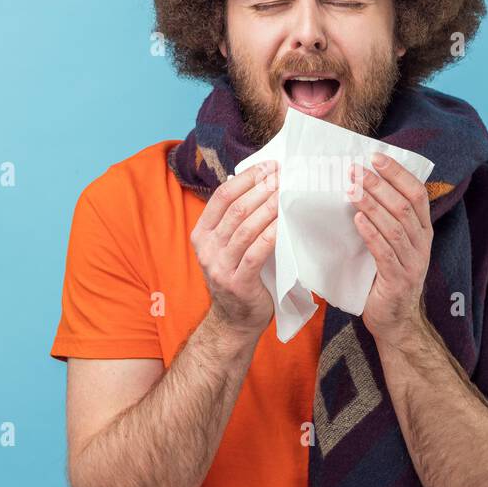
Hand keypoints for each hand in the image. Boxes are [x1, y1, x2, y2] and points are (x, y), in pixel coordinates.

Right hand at [191, 160, 279, 337]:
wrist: (234, 320)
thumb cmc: (238, 276)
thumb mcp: (228, 247)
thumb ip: (235, 222)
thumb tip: (259, 184)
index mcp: (201, 234)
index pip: (221, 196)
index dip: (246, 179)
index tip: (269, 167)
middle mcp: (206, 248)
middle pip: (235, 209)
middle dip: (262, 189)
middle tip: (283, 176)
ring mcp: (219, 266)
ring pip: (245, 228)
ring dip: (268, 207)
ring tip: (286, 193)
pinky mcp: (237, 282)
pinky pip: (255, 252)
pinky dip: (270, 234)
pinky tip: (283, 222)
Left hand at [347, 152, 432, 345]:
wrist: (395, 321)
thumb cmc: (386, 277)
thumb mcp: (392, 244)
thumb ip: (385, 219)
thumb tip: (361, 184)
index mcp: (423, 230)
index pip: (417, 193)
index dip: (398, 173)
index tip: (376, 156)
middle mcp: (422, 243)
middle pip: (404, 206)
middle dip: (379, 185)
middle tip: (355, 170)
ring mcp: (413, 262)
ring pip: (395, 226)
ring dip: (372, 204)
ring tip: (351, 189)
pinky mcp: (398, 280)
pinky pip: (385, 252)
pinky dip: (371, 233)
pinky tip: (357, 219)